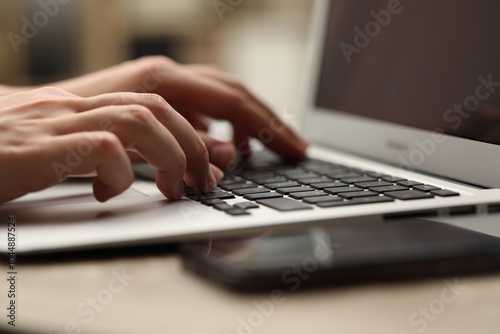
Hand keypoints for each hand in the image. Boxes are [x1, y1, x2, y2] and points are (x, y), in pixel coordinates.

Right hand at [0, 87, 221, 202]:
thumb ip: (101, 151)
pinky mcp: (35, 149)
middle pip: (155, 106)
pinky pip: (100, 146)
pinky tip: (104, 193)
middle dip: (191, 144)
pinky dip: (119, 173)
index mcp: (80, 107)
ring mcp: (54, 123)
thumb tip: (147, 164)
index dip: (188, 130)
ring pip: (138, 119)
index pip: (151, 101)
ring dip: (170, 156)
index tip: (203, 164)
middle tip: (199, 180)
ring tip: (172, 187)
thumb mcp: (58, 150)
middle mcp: (72, 108)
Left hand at [55, 56, 307, 168]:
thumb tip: (229, 156)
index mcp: (162, 81)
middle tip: (296, 148)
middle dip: (270, 123)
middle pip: (235, 93)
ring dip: (246, 124)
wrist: (21, 122)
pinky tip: (224, 146)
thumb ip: (184, 150)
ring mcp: (160, 83)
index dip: (271, 128)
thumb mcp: (129, 147)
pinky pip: (201, 107)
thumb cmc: (69, 132)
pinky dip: (221, 127)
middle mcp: (164, 74)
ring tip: (263, 151)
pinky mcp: (154, 96)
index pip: (235, 102)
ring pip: (220, 98)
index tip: (297, 151)